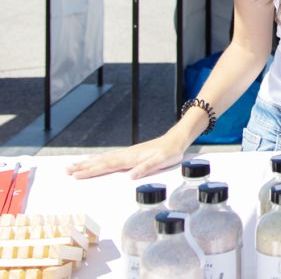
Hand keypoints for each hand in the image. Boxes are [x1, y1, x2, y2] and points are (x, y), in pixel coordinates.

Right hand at [66, 134, 185, 179]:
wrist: (175, 141)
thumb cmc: (169, 152)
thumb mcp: (161, 161)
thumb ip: (146, 168)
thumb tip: (130, 176)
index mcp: (131, 158)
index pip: (107, 166)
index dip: (91, 171)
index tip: (76, 175)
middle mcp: (126, 155)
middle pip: (100, 162)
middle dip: (83, 167)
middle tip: (66, 171)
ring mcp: (126, 154)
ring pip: (103, 159)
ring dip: (87, 163)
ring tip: (73, 166)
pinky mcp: (129, 154)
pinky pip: (109, 157)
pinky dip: (98, 159)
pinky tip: (93, 161)